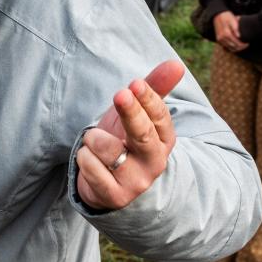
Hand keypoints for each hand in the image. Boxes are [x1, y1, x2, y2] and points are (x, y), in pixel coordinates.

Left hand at [76, 59, 183, 210]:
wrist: (105, 183)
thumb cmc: (122, 141)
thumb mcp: (136, 115)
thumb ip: (154, 89)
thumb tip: (177, 64)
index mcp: (163, 140)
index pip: (160, 117)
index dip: (148, 99)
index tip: (134, 83)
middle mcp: (154, 162)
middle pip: (143, 134)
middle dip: (131, 113)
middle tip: (120, 94)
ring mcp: (135, 182)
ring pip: (108, 149)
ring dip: (93, 138)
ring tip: (95, 141)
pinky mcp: (114, 196)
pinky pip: (91, 167)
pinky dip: (84, 157)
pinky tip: (89, 158)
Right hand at [213, 11, 246, 51]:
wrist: (217, 15)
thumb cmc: (227, 17)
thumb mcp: (233, 20)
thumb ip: (235, 29)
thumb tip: (239, 36)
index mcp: (226, 33)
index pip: (236, 43)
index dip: (243, 45)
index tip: (247, 43)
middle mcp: (222, 38)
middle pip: (233, 47)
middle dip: (241, 47)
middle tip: (246, 45)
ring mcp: (220, 39)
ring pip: (230, 48)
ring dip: (236, 48)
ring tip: (242, 45)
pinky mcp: (218, 40)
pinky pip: (226, 47)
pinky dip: (231, 47)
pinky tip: (236, 45)